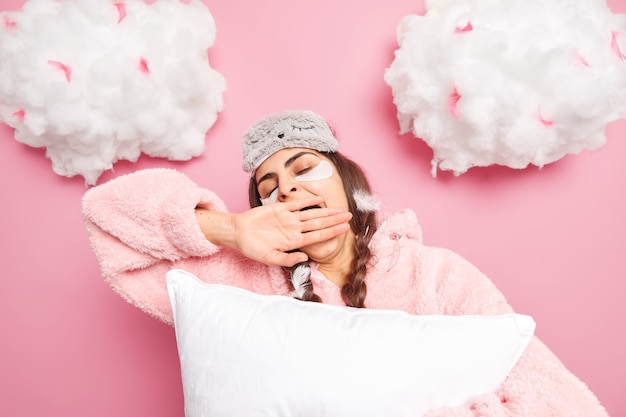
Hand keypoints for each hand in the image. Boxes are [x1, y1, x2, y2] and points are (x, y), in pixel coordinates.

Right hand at [232, 196, 351, 266]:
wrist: (238, 233)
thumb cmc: (252, 248)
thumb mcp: (268, 258)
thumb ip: (287, 260)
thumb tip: (305, 258)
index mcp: (293, 242)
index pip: (317, 236)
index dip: (332, 232)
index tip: (345, 229)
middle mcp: (294, 229)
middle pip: (319, 224)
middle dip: (335, 221)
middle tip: (350, 216)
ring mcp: (288, 219)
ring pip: (312, 214)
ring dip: (327, 211)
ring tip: (341, 209)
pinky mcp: (280, 209)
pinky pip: (297, 204)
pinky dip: (308, 201)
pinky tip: (320, 199)